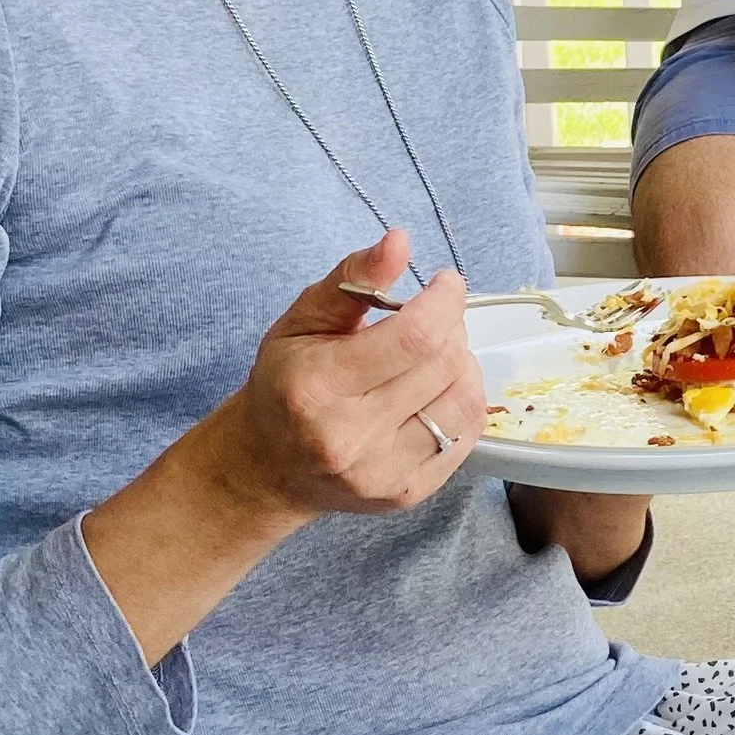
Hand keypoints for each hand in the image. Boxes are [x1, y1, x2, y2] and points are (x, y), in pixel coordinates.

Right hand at [205, 226, 483, 524]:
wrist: (268, 467)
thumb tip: (400, 240)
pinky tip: (433, 393)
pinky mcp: (406, 494)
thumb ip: (353, 277)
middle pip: (445, 365)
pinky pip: (465, 438)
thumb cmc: (285, 384)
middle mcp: (348, 436)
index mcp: (317, 386)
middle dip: (451, 329)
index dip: (445, 301)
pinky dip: (460, 404)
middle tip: (432, 321)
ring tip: (435, 356)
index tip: (447, 283)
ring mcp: (381, 473)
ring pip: (465, 403)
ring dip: (462, 367)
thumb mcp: (304, 320)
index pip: (414, 337)